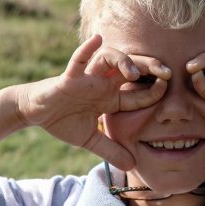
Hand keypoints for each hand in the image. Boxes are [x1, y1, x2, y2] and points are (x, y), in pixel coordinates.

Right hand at [17, 35, 169, 169]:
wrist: (36, 113)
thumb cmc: (63, 120)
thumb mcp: (90, 140)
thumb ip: (111, 150)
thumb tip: (132, 165)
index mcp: (110, 97)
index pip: (138, 93)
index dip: (154, 91)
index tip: (169, 90)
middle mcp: (102, 83)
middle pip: (131, 69)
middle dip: (149, 67)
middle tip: (167, 72)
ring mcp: (86, 78)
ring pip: (108, 59)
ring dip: (123, 61)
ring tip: (133, 72)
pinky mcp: (68, 78)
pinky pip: (78, 60)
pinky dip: (86, 50)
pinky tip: (97, 40)